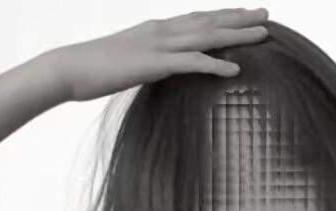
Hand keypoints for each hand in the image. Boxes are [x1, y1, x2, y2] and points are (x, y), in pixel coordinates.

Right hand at [51, 8, 270, 103]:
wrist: (68, 69)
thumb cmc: (93, 70)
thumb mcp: (127, 63)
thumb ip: (148, 63)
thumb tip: (160, 71)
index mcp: (156, 29)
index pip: (197, 18)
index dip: (223, 16)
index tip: (245, 14)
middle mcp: (161, 31)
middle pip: (208, 21)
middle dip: (239, 18)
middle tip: (267, 15)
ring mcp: (158, 46)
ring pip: (207, 36)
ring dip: (237, 35)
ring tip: (264, 35)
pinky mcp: (153, 65)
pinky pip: (191, 64)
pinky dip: (215, 65)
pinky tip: (236, 69)